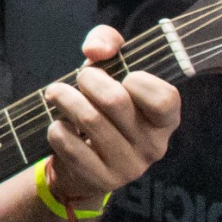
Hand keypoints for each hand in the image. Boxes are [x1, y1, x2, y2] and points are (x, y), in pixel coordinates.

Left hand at [41, 25, 181, 208]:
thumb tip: (96, 51)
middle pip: (115, 101)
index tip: (121, 77)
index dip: (136, 81)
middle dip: (88, 80)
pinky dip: (56, 127)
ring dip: (64, 98)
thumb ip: (108, 41)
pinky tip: (60, 127)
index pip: (163, 98)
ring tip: (57, 94)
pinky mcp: (101, 180)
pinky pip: (67, 142)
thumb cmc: (101, 105)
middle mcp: (155, 146)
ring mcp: (129, 167)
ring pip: (88, 119)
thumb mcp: (110, 68)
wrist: (81, 161)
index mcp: (166, 119)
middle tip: (80, 79)